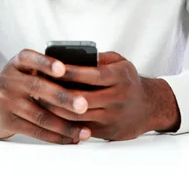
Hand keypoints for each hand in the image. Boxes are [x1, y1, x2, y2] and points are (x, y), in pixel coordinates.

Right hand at [0, 49, 91, 143]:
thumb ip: (45, 71)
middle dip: (64, 98)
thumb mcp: (25, 70)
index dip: (46, 63)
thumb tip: (83, 78)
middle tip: (84, 105)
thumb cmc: (16, 84)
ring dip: (65, 125)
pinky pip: (36, 130)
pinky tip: (71, 138)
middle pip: (38, 88)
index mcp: (17, 63)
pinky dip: (56, 136)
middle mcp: (10, 79)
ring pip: (40, 115)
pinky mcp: (8, 121)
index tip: (63, 69)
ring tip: (84, 131)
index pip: (30, 58)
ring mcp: (7, 101)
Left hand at [41, 51, 180, 140]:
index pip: (92, 75)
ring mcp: (112, 117)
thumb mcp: (120, 62)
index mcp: (121, 77)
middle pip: (81, 98)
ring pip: (78, 115)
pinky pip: (80, 127)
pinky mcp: (107, 132)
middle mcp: (118, 98)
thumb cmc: (129, 81)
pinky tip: (51, 112)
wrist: (149, 107)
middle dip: (58, 92)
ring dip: (56, 108)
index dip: (70, 72)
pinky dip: (64, 120)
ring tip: (40, 99)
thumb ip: (99, 58)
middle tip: (39, 85)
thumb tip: (71, 57)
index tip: (52, 67)